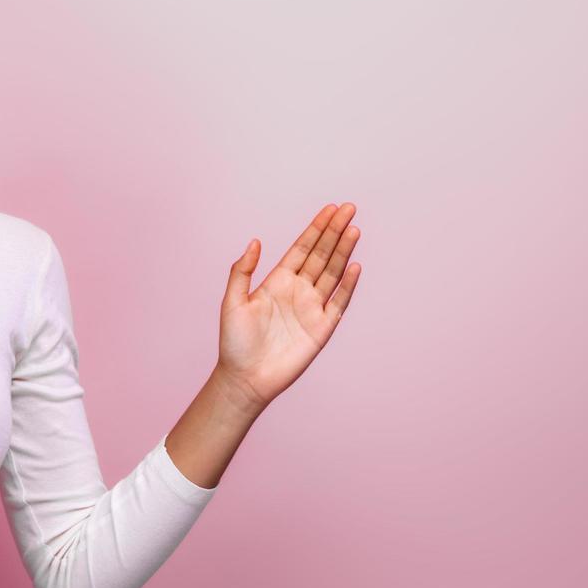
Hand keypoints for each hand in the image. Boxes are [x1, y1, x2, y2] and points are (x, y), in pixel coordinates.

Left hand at [215, 202, 362, 412]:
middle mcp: (298, 290)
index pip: (302, 248)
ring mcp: (312, 308)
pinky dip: (348, 285)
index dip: (316, 229)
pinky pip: (339, 302)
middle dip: (335, 232)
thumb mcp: (232, 302)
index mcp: (277, 281)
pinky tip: (355, 266)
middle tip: (349, 209)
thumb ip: (242, 271)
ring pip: (333, 273)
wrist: (245, 378)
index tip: (331, 209)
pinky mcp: (322, 328)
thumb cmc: (234, 342)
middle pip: (322, 255)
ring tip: (354, 230)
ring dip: (344, 252)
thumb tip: (254, 241)